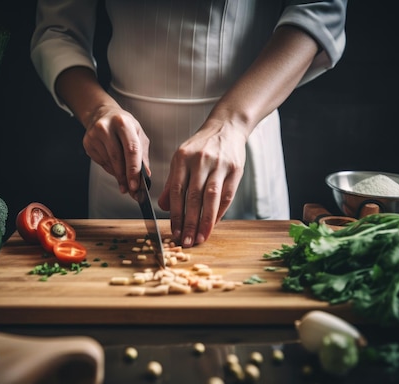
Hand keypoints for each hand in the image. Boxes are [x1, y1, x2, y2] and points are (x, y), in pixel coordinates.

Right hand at [82, 104, 149, 194]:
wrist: (102, 114)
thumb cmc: (123, 125)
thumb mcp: (138, 134)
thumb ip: (143, 155)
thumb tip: (145, 175)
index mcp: (123, 123)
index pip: (131, 150)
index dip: (133, 170)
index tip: (135, 185)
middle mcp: (106, 127)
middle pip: (117, 159)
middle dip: (125, 177)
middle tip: (131, 190)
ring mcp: (94, 135)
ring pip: (109, 163)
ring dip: (118, 174)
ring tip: (124, 177)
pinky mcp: (87, 143)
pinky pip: (101, 163)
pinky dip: (110, 168)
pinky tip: (114, 163)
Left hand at [158, 119, 245, 247]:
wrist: (226, 127)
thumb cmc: (201, 146)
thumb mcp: (181, 158)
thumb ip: (172, 182)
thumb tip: (163, 207)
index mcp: (182, 158)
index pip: (176, 191)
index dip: (175, 213)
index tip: (174, 231)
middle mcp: (200, 160)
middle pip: (193, 197)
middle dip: (189, 222)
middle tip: (187, 241)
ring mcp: (219, 164)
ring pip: (211, 198)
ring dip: (205, 221)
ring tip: (200, 237)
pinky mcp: (235, 169)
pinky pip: (227, 195)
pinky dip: (220, 212)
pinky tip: (213, 224)